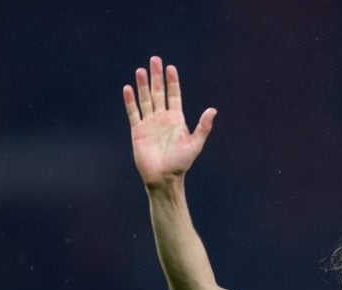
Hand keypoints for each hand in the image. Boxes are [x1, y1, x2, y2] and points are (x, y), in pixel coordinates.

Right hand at [123, 56, 216, 188]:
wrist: (164, 178)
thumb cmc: (181, 163)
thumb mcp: (195, 144)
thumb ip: (203, 127)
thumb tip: (213, 110)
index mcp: (177, 120)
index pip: (174, 95)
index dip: (172, 82)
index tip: (170, 67)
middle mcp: (162, 119)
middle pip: (158, 93)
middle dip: (157, 77)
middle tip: (155, 59)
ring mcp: (150, 124)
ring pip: (145, 99)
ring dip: (143, 85)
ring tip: (141, 70)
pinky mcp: (138, 131)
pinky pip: (133, 113)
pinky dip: (130, 101)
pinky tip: (128, 88)